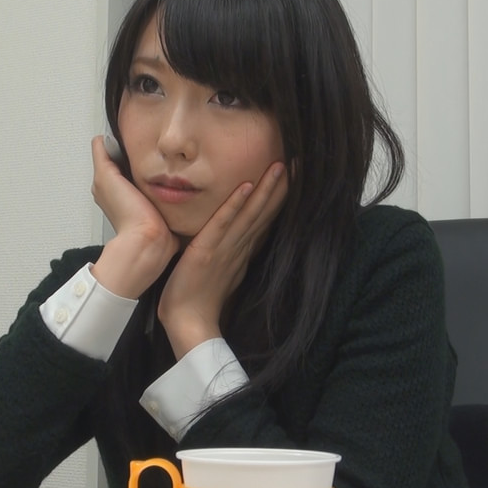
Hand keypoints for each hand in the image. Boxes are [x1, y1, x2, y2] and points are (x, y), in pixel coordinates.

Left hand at [89, 135, 178, 297]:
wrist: (150, 241)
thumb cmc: (127, 213)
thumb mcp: (106, 178)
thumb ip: (102, 157)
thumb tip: (102, 138)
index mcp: (113, 185)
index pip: (118, 156)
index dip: (127, 145)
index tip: (138, 135)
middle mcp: (128, 192)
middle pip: (137, 164)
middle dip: (146, 154)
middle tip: (157, 144)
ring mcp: (146, 199)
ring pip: (154, 173)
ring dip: (160, 166)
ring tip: (170, 156)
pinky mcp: (163, 206)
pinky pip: (168, 187)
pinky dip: (171, 179)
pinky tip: (177, 173)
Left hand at [158, 161, 288, 357]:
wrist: (187, 324)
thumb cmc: (197, 299)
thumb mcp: (220, 271)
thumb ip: (229, 253)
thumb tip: (236, 240)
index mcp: (242, 252)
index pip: (265, 219)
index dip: (280, 197)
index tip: (294, 176)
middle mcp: (240, 248)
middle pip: (265, 213)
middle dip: (282, 187)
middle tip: (300, 163)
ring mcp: (226, 249)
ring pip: (251, 214)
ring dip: (266, 190)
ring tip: (280, 166)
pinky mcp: (207, 251)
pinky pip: (223, 224)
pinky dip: (235, 205)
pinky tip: (246, 185)